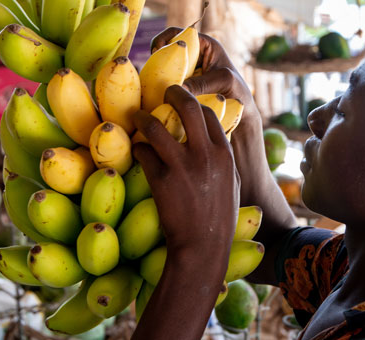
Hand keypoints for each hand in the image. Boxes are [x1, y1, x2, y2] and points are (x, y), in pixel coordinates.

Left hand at [149, 30, 297, 286]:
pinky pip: (143, 151)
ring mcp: (182, 166)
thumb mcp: (230, 186)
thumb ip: (222, 162)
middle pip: (188, 106)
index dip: (196, 104)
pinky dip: (136, 148)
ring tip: (134, 115)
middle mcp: (206, 155)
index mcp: (225, 155)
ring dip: (142, 117)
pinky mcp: (160, 179)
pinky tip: (133, 149)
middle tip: (162, 91)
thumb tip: (212, 144)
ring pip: (156, 125)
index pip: (210, 114)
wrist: (203, 249)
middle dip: (173, 92)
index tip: (184, 103)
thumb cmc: (219, 222)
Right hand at [150, 27, 260, 133]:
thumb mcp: (223, 82)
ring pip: (166, 67)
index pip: (179, 34)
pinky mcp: (184, 86)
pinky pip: (168, 82)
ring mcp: (188, 71)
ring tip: (156, 85)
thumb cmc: (238, 91)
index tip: (157, 52)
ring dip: (159, 75)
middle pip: (168, 50)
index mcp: (205, 45)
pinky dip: (162, 87)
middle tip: (154, 72)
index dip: (165, 40)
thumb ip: (203, 82)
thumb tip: (179, 89)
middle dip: (158, 59)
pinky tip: (161, 95)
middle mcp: (194, 56)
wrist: (241, 113)